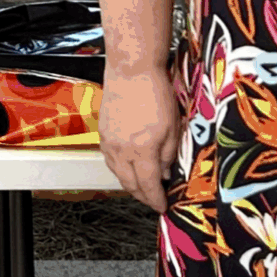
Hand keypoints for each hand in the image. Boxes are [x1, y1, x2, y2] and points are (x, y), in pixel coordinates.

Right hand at [100, 66, 180, 212]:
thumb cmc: (155, 93)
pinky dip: (119, 169)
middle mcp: (122, 150)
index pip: (148, 185)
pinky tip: (127, 167)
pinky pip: (109, 159)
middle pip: (129, 184)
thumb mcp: (173, 127)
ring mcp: (109, 142)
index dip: (156, 199)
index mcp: (142, 151)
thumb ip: (169, 154)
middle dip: (142, 196)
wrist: (131, 70)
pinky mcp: (103, 132)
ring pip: (117, 173)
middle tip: (153, 200)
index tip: (162, 206)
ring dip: (129, 183)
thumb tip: (165, 172)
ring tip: (141, 187)